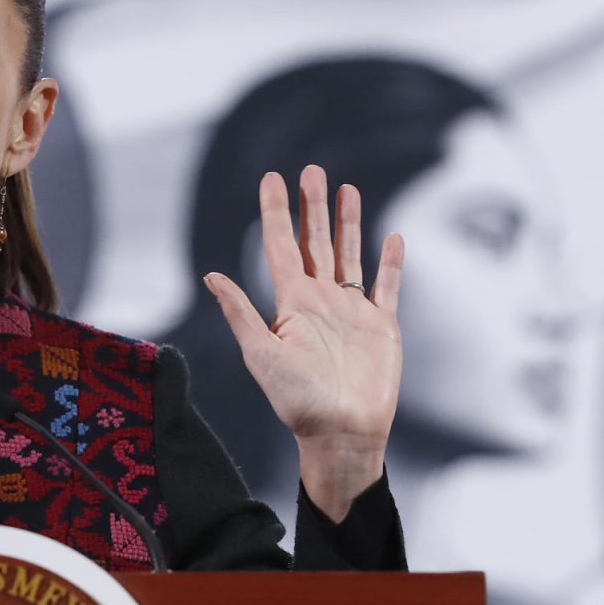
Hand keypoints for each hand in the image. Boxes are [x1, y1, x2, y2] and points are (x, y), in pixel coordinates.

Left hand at [204, 166, 403, 520]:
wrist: (342, 434)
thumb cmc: (298, 402)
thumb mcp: (262, 354)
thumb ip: (241, 313)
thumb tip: (211, 276)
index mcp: (291, 304)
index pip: (281, 246)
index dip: (276, 212)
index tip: (271, 178)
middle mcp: (320, 301)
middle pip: (315, 242)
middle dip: (312, 206)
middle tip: (311, 170)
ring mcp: (351, 312)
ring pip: (349, 255)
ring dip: (348, 223)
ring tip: (346, 188)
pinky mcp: (381, 326)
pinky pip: (387, 286)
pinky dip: (391, 262)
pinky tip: (392, 236)